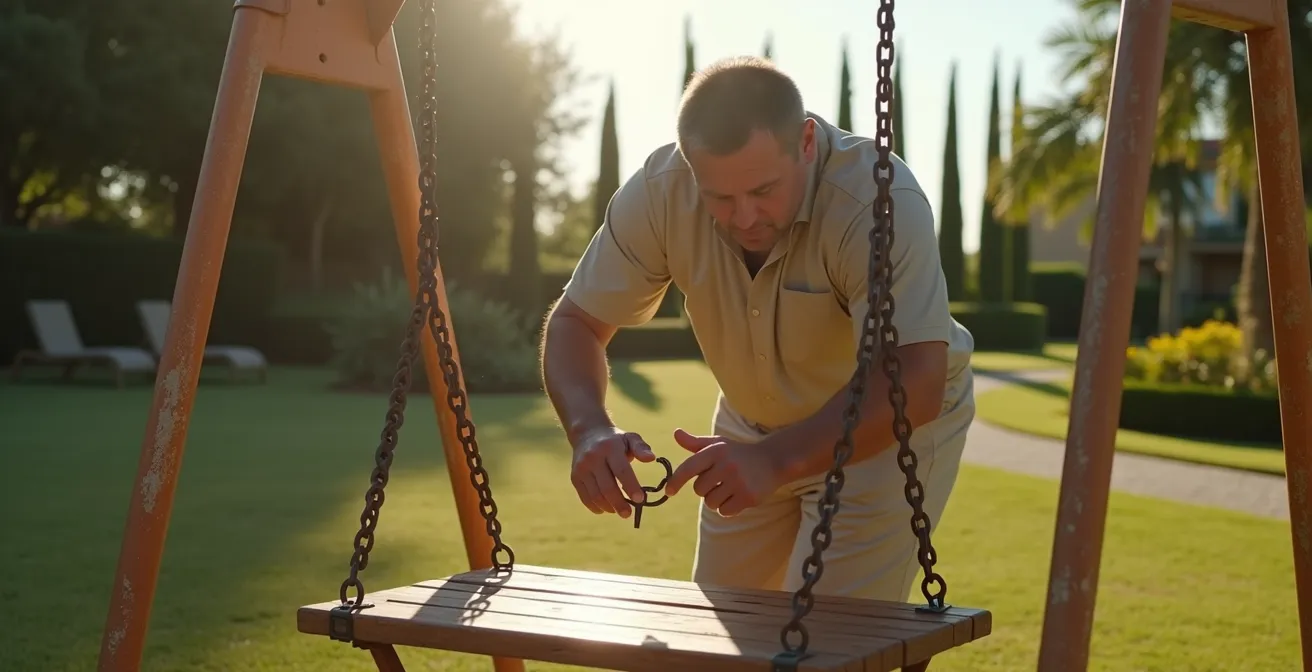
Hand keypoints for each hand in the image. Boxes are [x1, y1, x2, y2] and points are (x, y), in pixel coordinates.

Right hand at [570, 426, 655, 518]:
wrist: (588, 435)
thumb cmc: (615, 440)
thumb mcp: (630, 438)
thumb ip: (641, 448)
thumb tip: (651, 458)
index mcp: (610, 447)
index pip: (621, 470)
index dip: (631, 486)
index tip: (641, 499)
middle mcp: (593, 458)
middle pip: (607, 487)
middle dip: (619, 504)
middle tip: (629, 514)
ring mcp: (582, 468)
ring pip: (595, 495)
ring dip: (609, 507)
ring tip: (620, 510)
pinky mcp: (575, 477)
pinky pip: (585, 498)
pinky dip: (597, 507)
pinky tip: (607, 509)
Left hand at [665, 428, 785, 516]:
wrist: (772, 460)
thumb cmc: (739, 453)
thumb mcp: (718, 445)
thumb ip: (695, 443)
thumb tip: (676, 434)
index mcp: (715, 451)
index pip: (688, 468)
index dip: (675, 481)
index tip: (669, 492)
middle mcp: (726, 465)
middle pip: (699, 490)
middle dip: (706, 489)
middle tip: (721, 480)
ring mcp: (738, 482)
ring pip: (710, 503)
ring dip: (716, 499)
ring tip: (730, 488)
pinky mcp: (748, 497)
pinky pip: (724, 511)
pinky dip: (727, 508)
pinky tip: (738, 496)